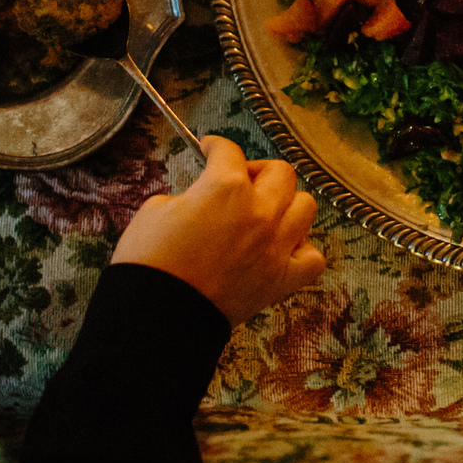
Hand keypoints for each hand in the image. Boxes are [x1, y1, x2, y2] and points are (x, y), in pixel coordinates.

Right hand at [111, 136, 324, 324]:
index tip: (211, 149)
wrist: (157, 316)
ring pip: (306, 207)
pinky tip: (282, 251)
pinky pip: (313, 258)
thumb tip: (199, 200)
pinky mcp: (281, 280)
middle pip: (281, 172)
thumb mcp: (154, 211)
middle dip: (258, 171)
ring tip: (265, 215)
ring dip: (287, 205)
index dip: (217, 146)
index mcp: (225, 187)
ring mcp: (276, 247)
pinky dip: (302, 251)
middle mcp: (259, 211)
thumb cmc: (149, 260)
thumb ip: (187, 196)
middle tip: (238, 183)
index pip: (229, 151)